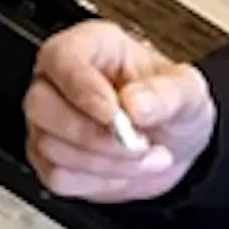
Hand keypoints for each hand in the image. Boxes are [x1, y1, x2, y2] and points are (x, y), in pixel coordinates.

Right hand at [24, 21, 215, 202]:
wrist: (173, 145)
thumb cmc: (170, 104)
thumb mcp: (188, 91)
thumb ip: (166, 93)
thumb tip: (134, 103)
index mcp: (89, 47)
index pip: (60, 58)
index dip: (82, 88)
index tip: (113, 114)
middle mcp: (60, 81)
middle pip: (41, 104)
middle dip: (93, 134)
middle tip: (138, 143)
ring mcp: (49, 121)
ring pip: (50, 145)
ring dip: (104, 162)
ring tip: (145, 156)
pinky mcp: (49, 159)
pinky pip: (57, 176)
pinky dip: (97, 181)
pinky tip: (123, 170)